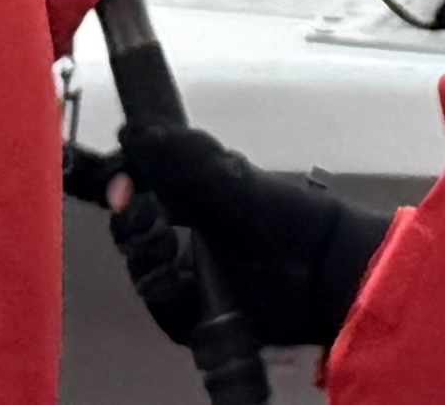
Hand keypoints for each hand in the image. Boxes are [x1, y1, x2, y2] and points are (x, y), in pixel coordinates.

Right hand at [112, 120, 390, 349]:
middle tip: (149, 219)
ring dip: (147, 260)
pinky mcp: (189, 314)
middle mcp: (177, 235)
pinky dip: (168, 295)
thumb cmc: (284, 214)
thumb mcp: (235, 179)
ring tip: (169, 249)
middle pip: (129, 232)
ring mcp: (180, 276)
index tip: (122, 184)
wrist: (324, 269)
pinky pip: (162, 308)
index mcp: (185, 196)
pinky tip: (184, 283)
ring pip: (140, 270)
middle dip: (130, 225)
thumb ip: (187, 157)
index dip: (120, 185)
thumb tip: (136, 129)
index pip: (133, 188)